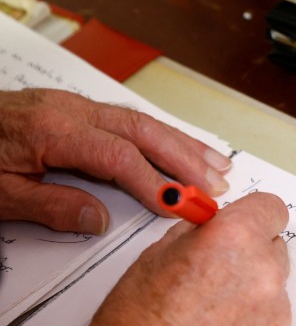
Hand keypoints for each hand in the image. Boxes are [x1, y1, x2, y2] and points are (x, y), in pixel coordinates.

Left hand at [0, 88, 232, 232]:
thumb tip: (97, 219)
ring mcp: (75, 106)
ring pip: (142, 120)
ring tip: (216, 164)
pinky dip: (161, 134)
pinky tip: (180, 145)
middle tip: (216, 184)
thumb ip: (50, 206)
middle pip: (143, 130)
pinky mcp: (75, 109)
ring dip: (182, 143)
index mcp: (52, 130)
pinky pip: (129, 118)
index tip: (180, 204)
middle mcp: (70, 111)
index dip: (155, 181)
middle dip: (185, 158)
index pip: (119, 156)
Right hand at [76, 192, 291, 325]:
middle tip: (218, 271)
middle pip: (274, 245)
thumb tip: (218, 225)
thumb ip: (202, 231)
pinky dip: (255, 319)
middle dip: (251, 252)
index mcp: (235, 236)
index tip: (244, 224)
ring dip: (253, 287)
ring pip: (274, 282)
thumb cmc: (138, 322)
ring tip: (213, 308)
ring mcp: (276, 307)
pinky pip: (274, 315)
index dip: (254, 215)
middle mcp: (263, 268)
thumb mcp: (160, 251)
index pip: (271, 207)